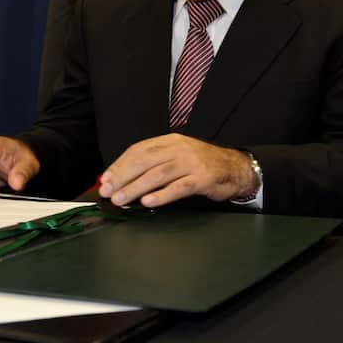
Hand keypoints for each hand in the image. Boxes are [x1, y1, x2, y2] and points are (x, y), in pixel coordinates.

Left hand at [98, 134, 257, 207]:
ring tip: (121, 199)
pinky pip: (179, 187)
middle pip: (145, 161)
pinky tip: (148, 202)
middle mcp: (180, 149)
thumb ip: (154, 164)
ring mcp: (192, 163)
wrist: (236, 168)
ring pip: (158, 174)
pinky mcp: (203, 179)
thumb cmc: (202, 164)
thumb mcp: (178, 156)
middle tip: (109, 191)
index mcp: (171, 141)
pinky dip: (162, 195)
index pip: (139, 150)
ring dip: (136, 187)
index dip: (120, 165)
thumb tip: (122, 179)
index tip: (106, 180)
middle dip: (123, 177)